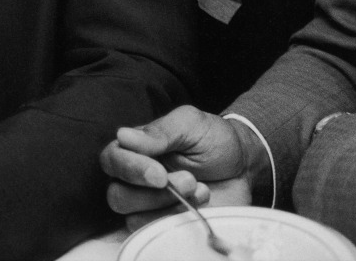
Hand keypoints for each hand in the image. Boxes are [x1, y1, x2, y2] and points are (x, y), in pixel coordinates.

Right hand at [100, 107, 256, 232]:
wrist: (244, 164)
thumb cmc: (214, 138)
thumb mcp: (190, 124)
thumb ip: (158, 131)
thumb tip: (123, 136)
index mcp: (138, 148)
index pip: (112, 159)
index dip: (130, 169)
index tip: (159, 174)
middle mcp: (139, 177)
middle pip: (116, 194)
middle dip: (150, 193)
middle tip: (186, 180)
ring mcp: (152, 203)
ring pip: (133, 217)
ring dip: (166, 205)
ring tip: (197, 187)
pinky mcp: (167, 222)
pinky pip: (155, 232)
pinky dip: (177, 218)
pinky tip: (200, 201)